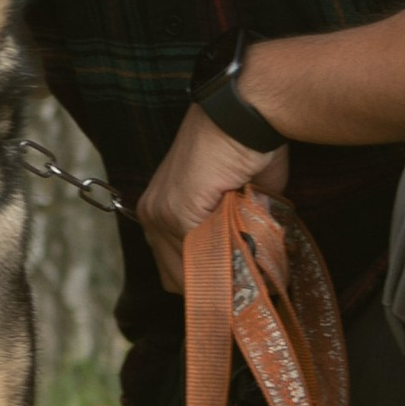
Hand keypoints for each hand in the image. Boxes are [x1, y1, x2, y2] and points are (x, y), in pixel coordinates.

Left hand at [135, 102, 289, 293]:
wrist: (244, 113)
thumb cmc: (246, 146)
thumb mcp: (240, 198)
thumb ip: (236, 230)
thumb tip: (252, 262)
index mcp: (161, 209)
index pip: (174, 268)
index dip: (206, 283)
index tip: (233, 293)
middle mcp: (152, 213)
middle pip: (176, 279)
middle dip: (212, 289)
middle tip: (245, 292)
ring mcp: (161, 214)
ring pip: (188, 273)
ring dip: (222, 278)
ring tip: (251, 278)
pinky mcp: (177, 213)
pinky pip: (200, 256)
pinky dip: (226, 264)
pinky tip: (248, 260)